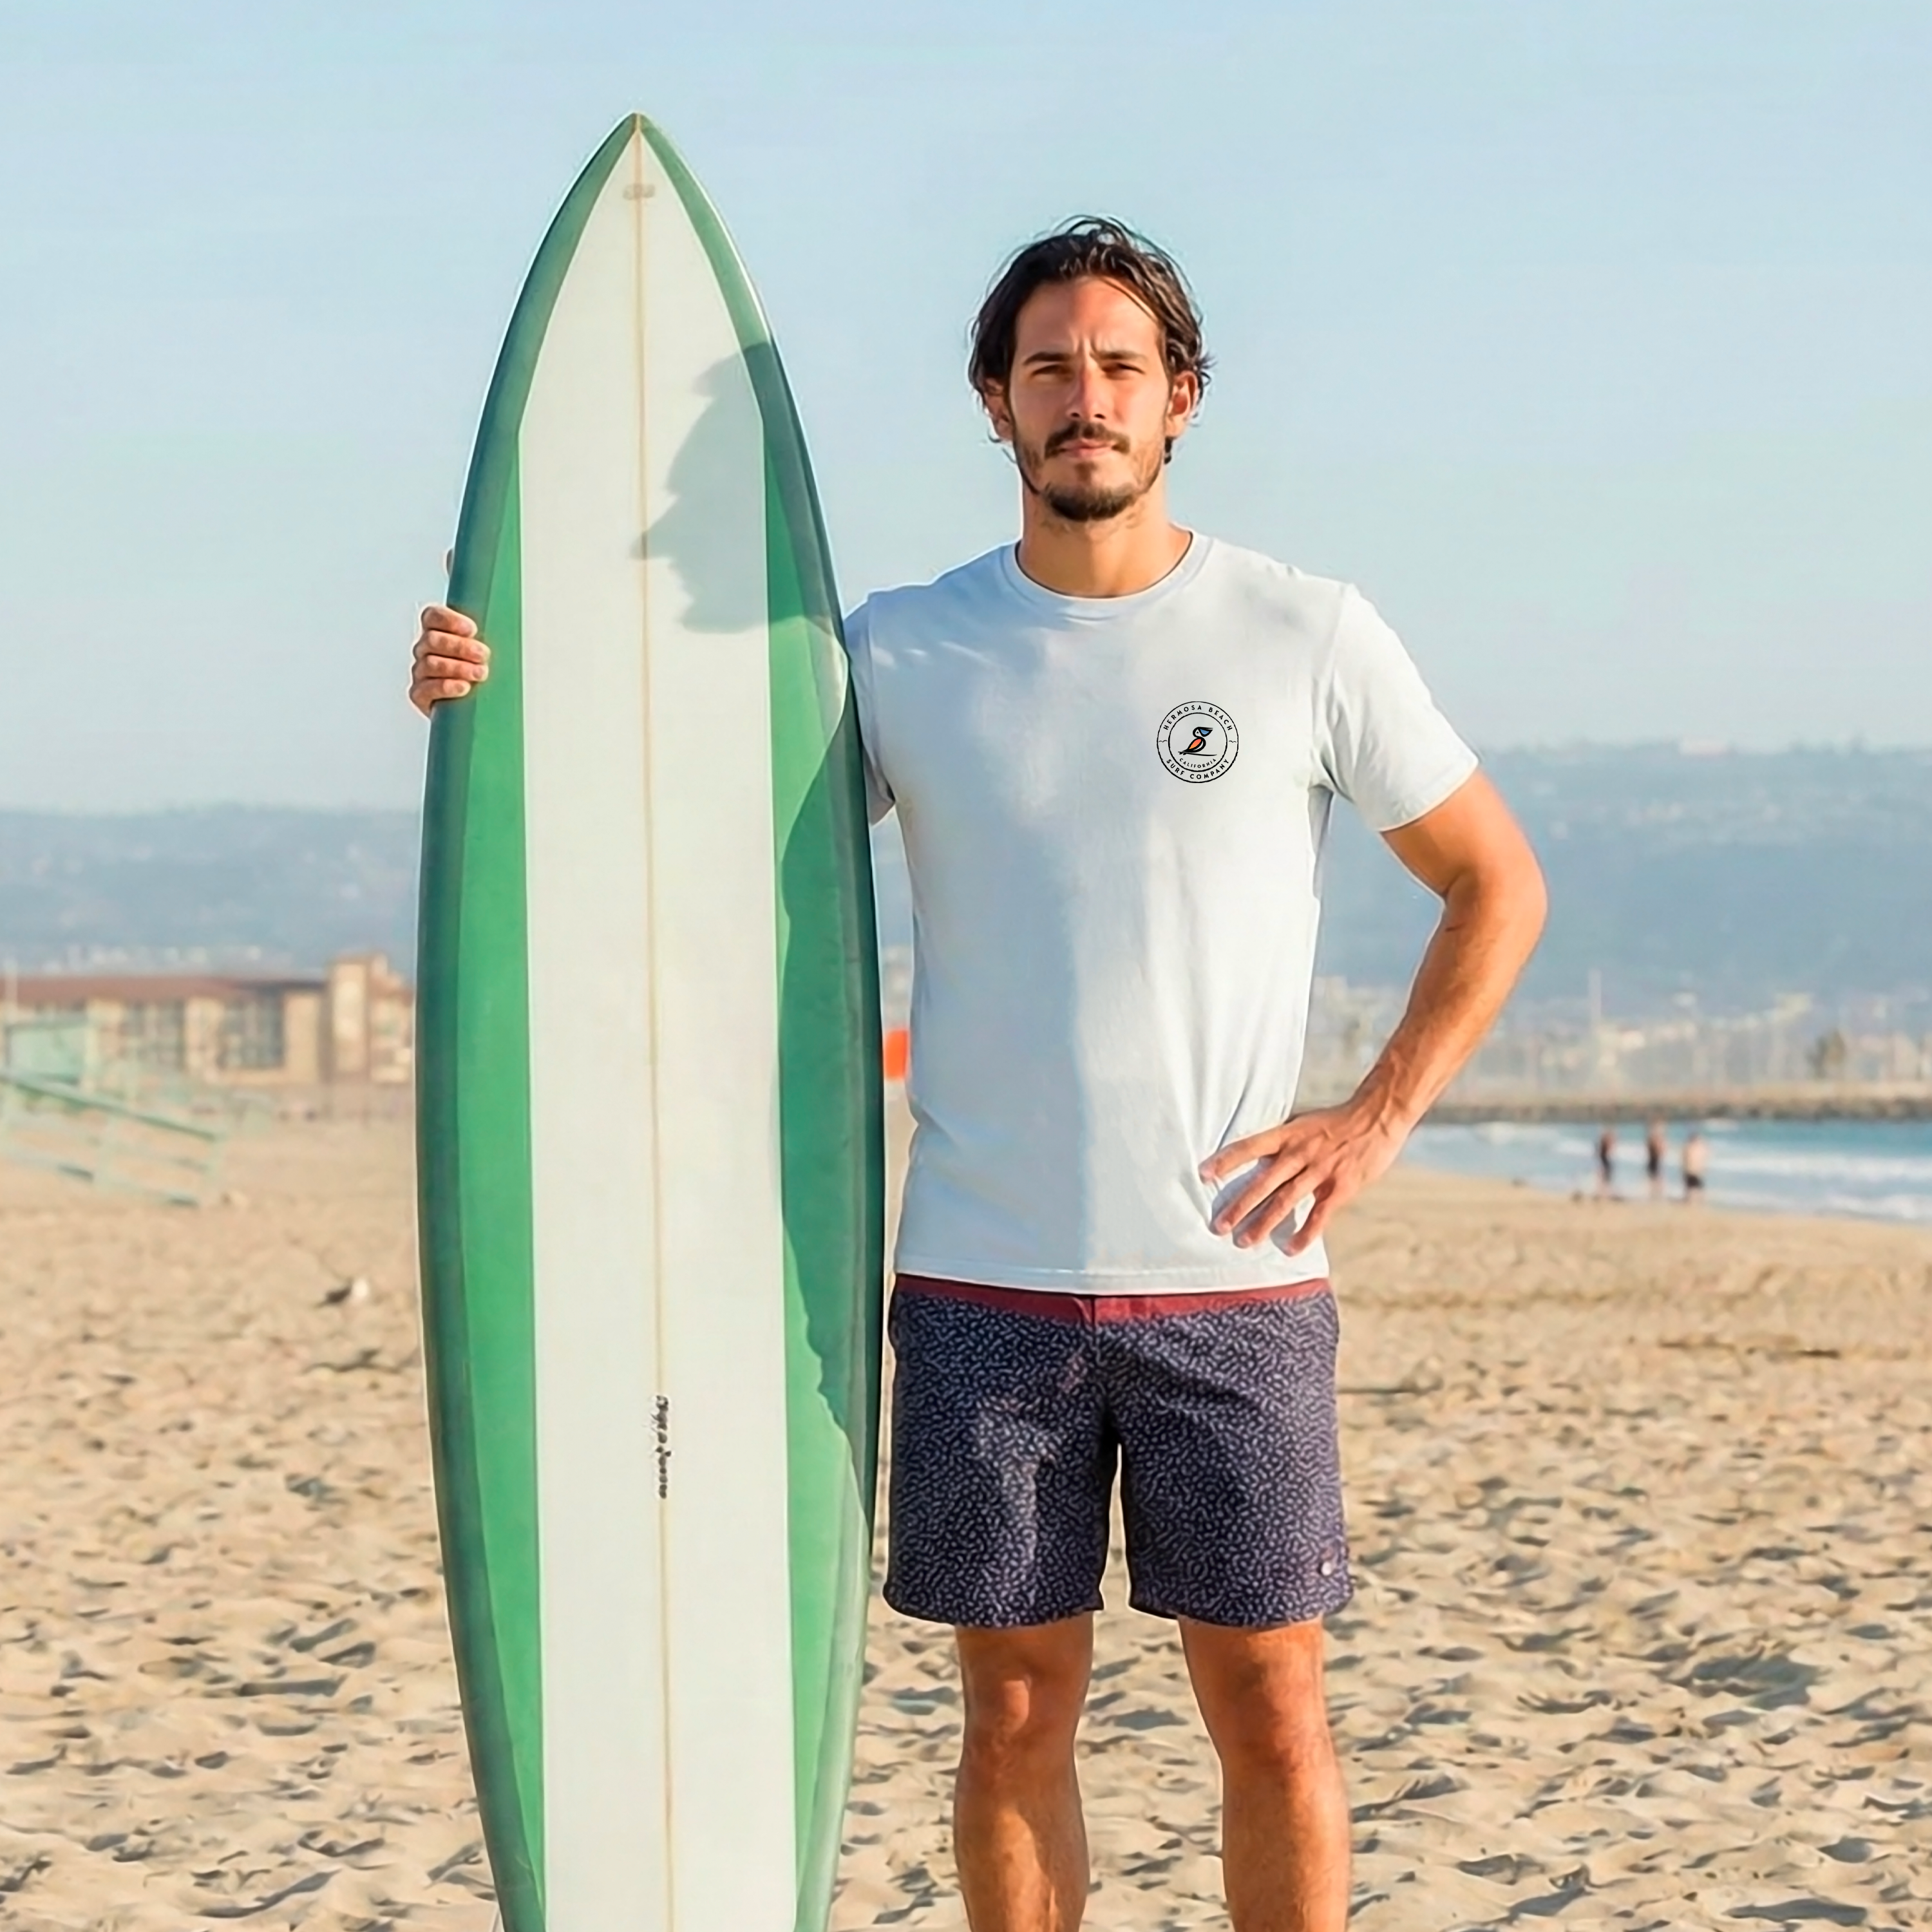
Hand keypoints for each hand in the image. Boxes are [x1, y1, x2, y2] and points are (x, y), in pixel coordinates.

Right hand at [410, 604, 489, 715]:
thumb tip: (513, 630)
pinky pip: (426, 689)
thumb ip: (490, 636)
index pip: (433, 616)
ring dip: (458, 667)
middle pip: (433, 640)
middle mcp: (425, 650)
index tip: (472, 629)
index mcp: (438, 632)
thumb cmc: (482, 670)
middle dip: (460, 646)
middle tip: (483, 655)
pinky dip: (446, 687)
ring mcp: (421, 672)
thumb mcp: (487, 651)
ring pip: (430, 663)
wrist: (473, 707)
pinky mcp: (420, 695)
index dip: (449, 620)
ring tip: (480, 673)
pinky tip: (463, 687)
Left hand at [1198, 1101, 1409, 1253]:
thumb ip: (1282, 1143)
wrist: (1377, 1117)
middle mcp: (1300, 1152)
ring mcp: (1320, 1170)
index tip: (1203, 1174)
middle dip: (1239, 1206)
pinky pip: (1319, 1215)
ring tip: (1244, 1242)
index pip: (1249, 1146)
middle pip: (1263, 1183)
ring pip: (1286, 1201)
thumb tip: (1255, 1158)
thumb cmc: (1336, 1122)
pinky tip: (1291, 1250)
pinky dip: (1305, 1234)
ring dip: (1263, 1224)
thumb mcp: (1303, 1124)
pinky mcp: (1341, 1187)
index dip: (1226, 1160)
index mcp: (1288, 1134)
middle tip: (1219, 1226)